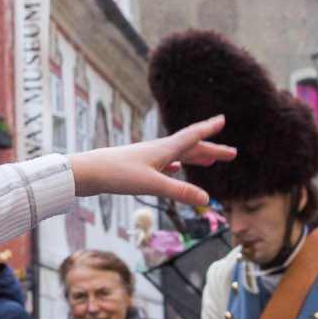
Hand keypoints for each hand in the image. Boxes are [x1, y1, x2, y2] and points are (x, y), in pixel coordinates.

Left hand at [68, 115, 233, 206]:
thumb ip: (178, 192)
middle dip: (211, 150)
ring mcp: (145, 158)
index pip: (191, 136)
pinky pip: (162, 164)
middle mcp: (156, 150)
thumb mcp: (151, 184)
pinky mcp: (135, 167)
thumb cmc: (116, 174)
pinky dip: (174, 165)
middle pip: (189, 147)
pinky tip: (175, 168)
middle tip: (232, 153)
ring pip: (177, 155)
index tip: (223, 118)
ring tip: (209, 160)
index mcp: (163, 149)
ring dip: (195, 157)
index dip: (208, 129)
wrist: (85, 172)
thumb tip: (207, 200)